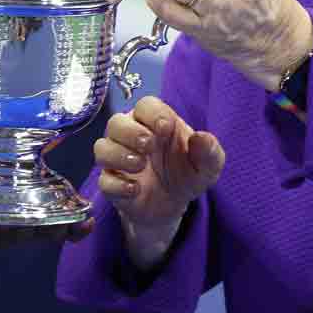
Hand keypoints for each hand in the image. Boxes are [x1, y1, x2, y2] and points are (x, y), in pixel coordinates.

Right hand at [93, 97, 223, 268]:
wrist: (173, 206)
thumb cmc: (187, 173)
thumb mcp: (208, 166)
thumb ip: (210, 151)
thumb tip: (203, 138)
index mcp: (155, 123)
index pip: (145, 106)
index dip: (153, 113)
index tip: (166, 128)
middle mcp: (131, 137)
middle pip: (115, 122)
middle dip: (130, 131)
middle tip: (149, 145)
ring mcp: (118, 160)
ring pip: (102, 148)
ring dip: (118, 154)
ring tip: (140, 165)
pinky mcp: (112, 184)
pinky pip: (104, 180)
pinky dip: (117, 184)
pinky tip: (135, 189)